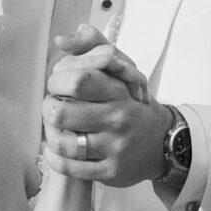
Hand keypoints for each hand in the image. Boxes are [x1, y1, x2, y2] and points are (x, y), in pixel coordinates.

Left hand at [42, 29, 168, 187]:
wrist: (161, 143)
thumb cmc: (131, 104)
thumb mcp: (122, 71)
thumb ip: (93, 45)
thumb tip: (62, 38)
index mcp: (119, 91)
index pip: (78, 80)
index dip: (56, 81)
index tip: (57, 84)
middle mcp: (118, 119)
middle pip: (62, 112)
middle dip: (48, 108)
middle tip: (52, 107)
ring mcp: (114, 147)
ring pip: (62, 142)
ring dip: (49, 134)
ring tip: (54, 129)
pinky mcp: (109, 171)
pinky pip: (68, 167)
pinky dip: (53, 157)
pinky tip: (54, 149)